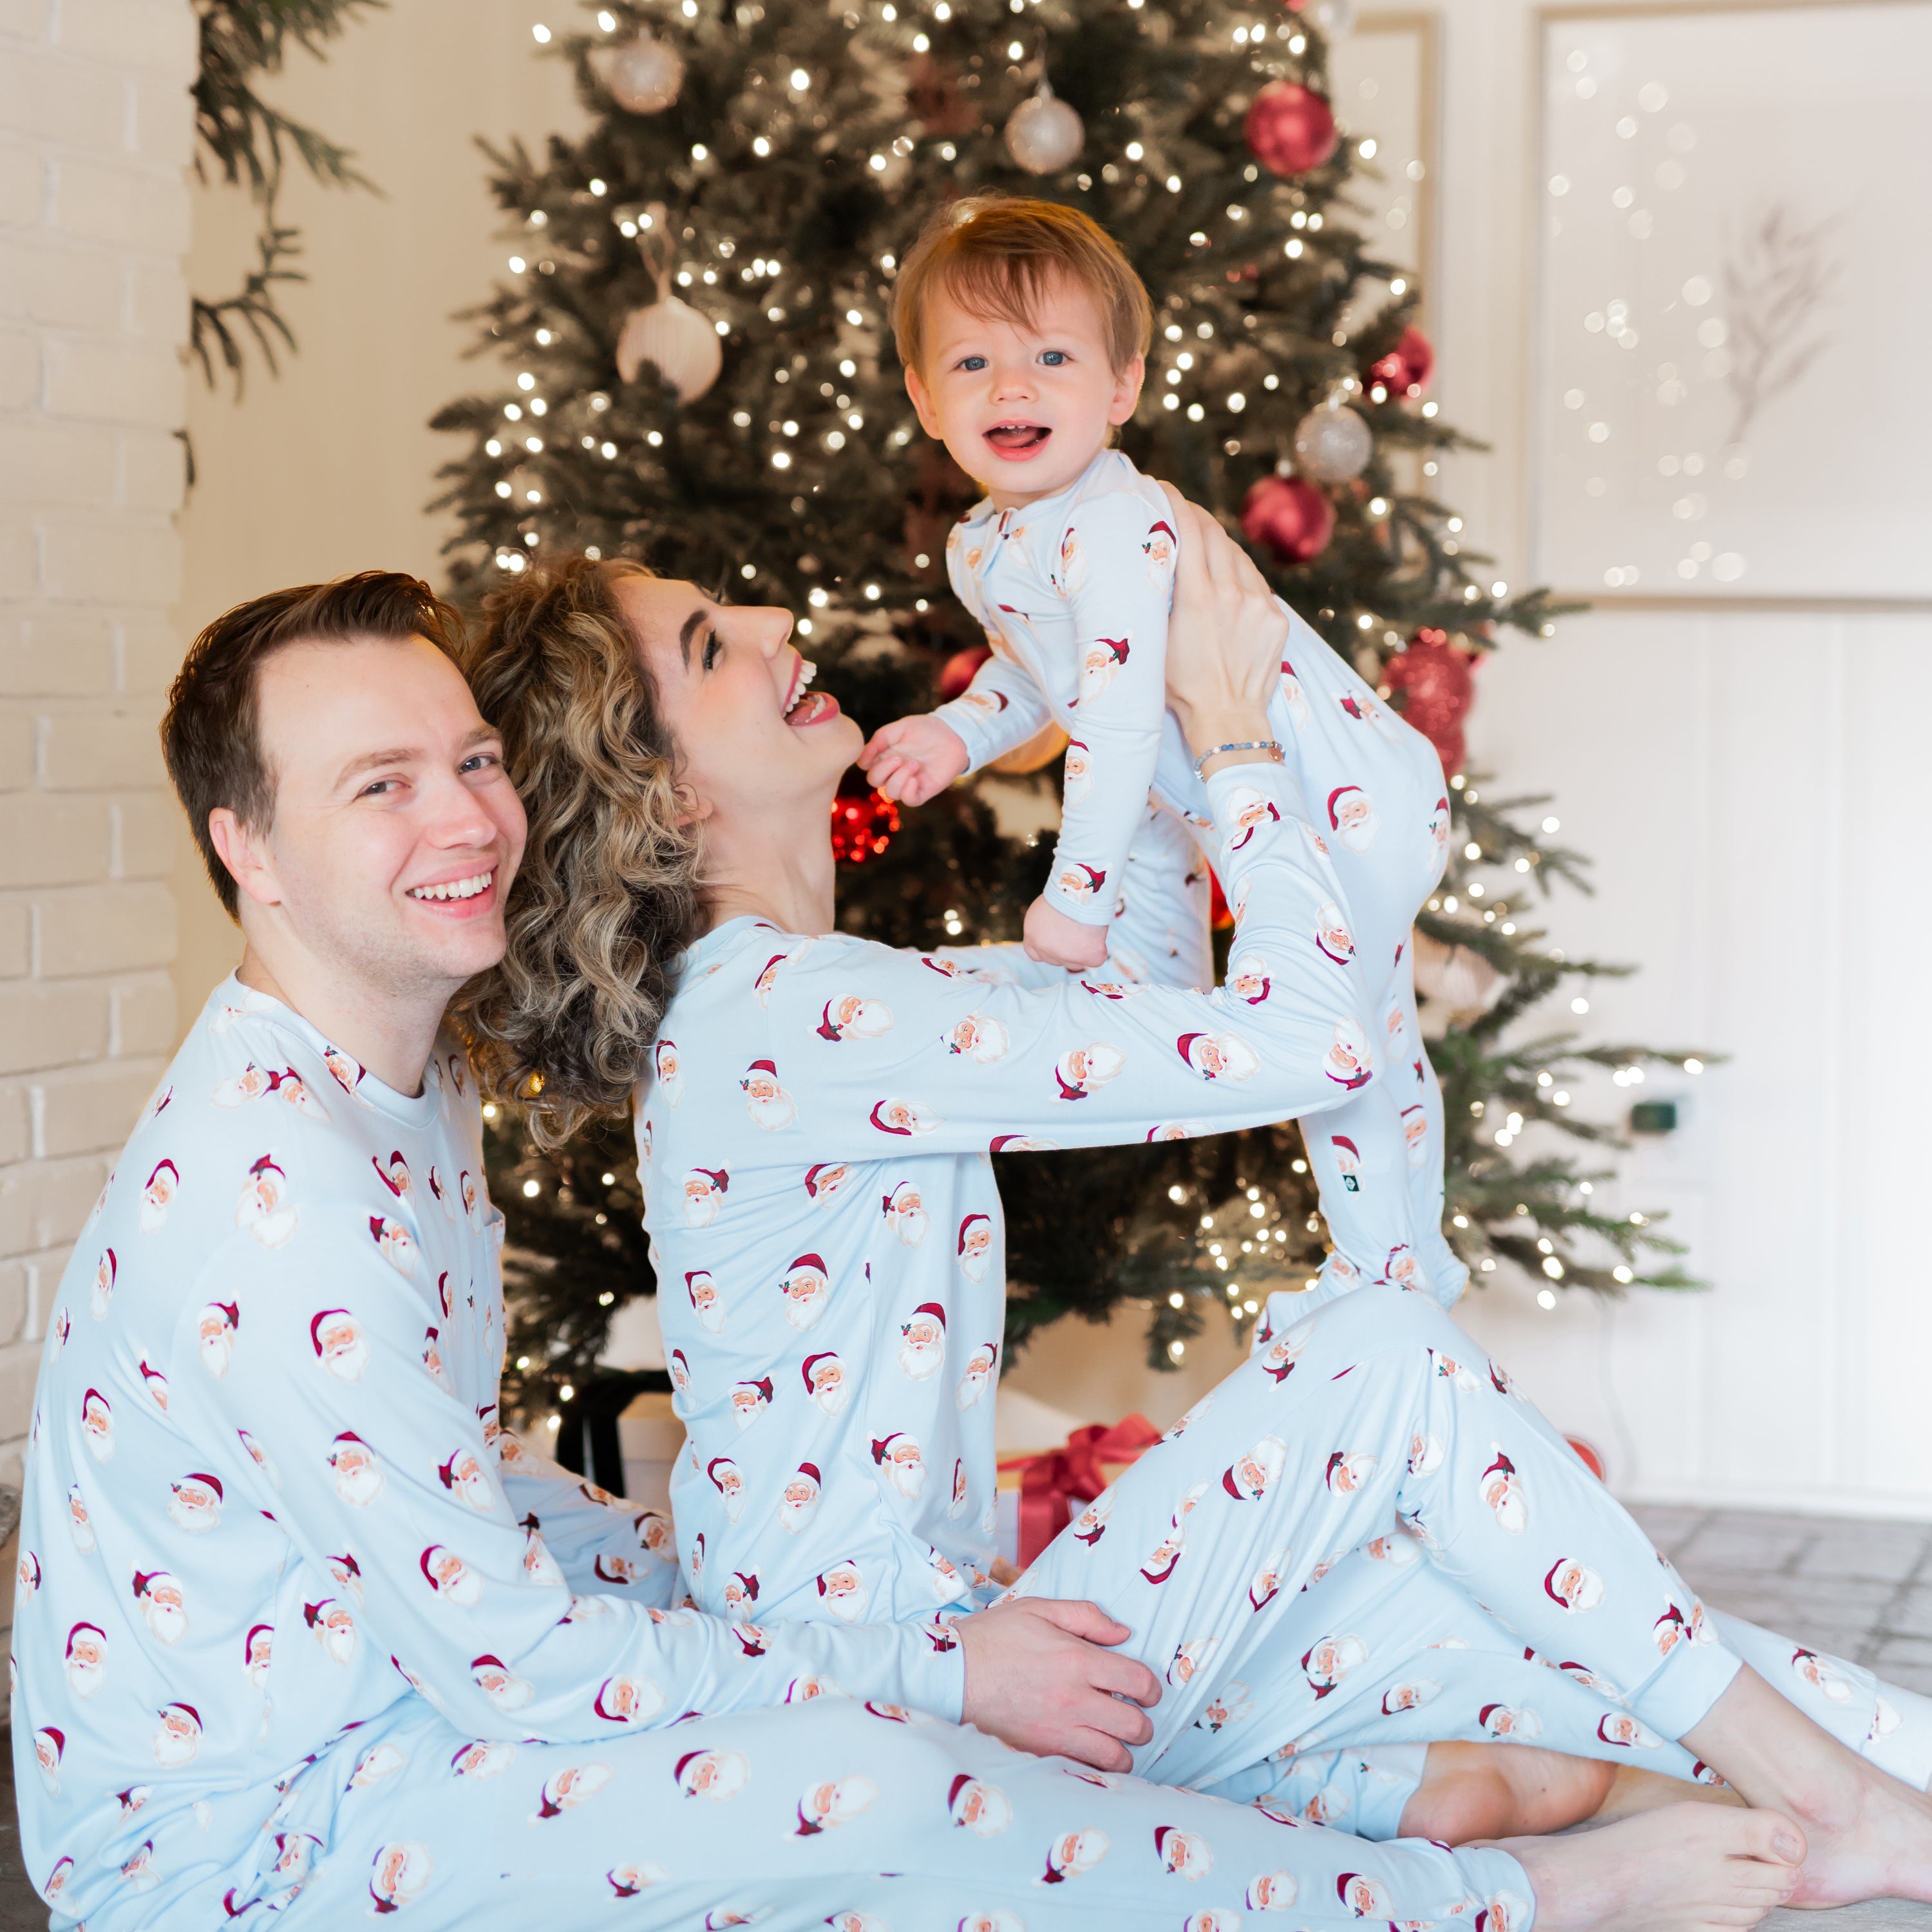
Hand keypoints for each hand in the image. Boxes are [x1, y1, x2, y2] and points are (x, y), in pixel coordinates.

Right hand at [858, 714, 969, 805]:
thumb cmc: (927, 729)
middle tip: (900, 757)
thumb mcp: (900, 728)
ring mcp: (909, 781)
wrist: (953, 733)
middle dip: (883, 769)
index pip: (867, 767)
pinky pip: (910, 800)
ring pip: (891, 793)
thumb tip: (863, 758)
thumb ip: (880, 739)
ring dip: (898, 778)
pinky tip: (915, 779)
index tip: (876, 752)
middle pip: (875, 781)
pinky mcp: (924, 790)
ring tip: (914, 763)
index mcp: (886, 756)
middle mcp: (895, 771)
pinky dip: (908, 792)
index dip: (866, 761)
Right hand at [957, 1597, 1159, 1770]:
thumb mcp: (1038, 1609)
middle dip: (1142, 1723)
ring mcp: (1058, 1731)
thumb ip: (1085, 1616)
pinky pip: (1084, 1771)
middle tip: (1132, 1716)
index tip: (1147, 1691)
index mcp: (1077, 1659)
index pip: (1138, 1681)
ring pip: (1115, 1758)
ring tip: (1114, 1740)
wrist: (950, 1674)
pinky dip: (1095, 1768)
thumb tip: (1122, 1633)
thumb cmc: (993, 1638)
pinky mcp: (1041, 1753)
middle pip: (1134, 1726)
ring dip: (1123, 1751)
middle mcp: (1074, 1699)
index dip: (1152, 1688)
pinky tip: (1090, 1755)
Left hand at [1023, 896, 1110, 969]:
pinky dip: (1098, 949)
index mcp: (1032, 940)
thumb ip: (1043, 928)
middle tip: (1075, 929)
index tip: (1059, 939)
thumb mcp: (1041, 912)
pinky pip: (1095, 959)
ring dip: (1082, 949)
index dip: (1049, 947)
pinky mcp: (1087, 957)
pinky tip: (1096, 934)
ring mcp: (1066, 958)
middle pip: (1057, 959)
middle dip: (1066, 949)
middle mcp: (1045, 952)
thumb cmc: (1061, 895)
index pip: (1037, 954)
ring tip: (1085, 927)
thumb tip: (1053, 933)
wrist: (1076, 892)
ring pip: (1076, 962)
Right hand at [1157, 481, 1286, 758]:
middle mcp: (1232, 594)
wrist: (1226, 719)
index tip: (1162, 487)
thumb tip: (1155, 562)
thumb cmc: (1180, 689)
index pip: (1190, 530)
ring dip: (1218, 543)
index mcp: (1198, 597)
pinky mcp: (1275, 618)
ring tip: (1202, 542)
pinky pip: (1255, 581)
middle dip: (1196, 515)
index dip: (1176, 502)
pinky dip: (1238, 572)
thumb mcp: (1157, 640)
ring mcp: (1258, 605)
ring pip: (1237, 555)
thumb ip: (1160, 598)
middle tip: (1180, 509)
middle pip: (1215, 534)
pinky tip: (1226, 577)